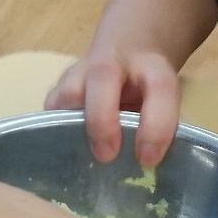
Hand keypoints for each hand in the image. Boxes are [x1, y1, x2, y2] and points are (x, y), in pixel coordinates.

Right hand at [46, 45, 179, 166]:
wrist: (129, 52)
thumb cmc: (148, 88)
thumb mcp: (165, 101)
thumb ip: (158, 126)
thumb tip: (145, 165)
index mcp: (153, 68)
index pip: (160, 88)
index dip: (155, 126)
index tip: (147, 159)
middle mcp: (115, 61)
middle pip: (103, 76)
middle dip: (102, 120)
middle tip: (106, 156)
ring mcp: (82, 69)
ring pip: (69, 91)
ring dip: (73, 126)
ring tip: (82, 152)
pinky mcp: (60, 83)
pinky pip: (52, 106)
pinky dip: (56, 127)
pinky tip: (67, 143)